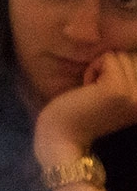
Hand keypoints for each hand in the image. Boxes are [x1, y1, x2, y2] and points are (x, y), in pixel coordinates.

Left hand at [34, 50, 136, 164]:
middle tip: (95, 93)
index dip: (114, 71)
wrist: (62, 137)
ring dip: (99, 69)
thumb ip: (125, 76)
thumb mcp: (111, 94)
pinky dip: (92, 69)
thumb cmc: (79, 113)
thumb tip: (125, 53)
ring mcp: (135, 95)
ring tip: (91, 92)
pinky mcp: (118, 89)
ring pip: (119, 56)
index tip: (102, 94)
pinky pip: (108, 58)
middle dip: (107, 69)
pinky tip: (86, 90)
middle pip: (130, 56)